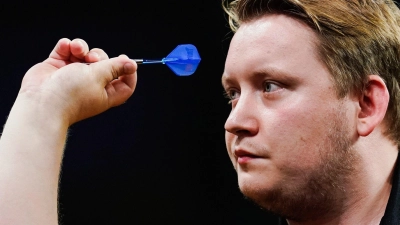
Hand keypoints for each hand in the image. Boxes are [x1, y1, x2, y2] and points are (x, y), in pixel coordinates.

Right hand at [19, 38, 136, 124]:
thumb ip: (114, 67)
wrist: (41, 102)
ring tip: (76, 50)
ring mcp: (73, 75)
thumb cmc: (71, 94)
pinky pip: (66, 50)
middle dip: (100, 56)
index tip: (127, 61)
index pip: (125, 85)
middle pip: (105, 65)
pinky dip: (67, 46)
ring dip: (83, 48)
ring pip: (85, 54)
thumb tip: (131, 64)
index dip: (128, 73)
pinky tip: (66, 47)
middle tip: (93, 59)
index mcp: (105, 93)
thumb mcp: (98, 77)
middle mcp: (90, 85)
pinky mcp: (57, 67)